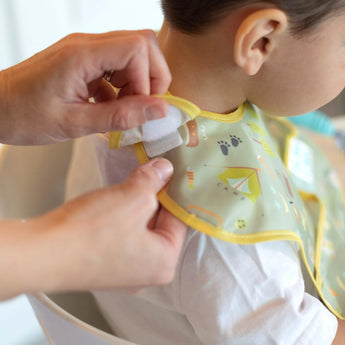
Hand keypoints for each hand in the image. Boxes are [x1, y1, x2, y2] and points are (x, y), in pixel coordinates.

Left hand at [0, 30, 170, 144]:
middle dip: (152, 77)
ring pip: (133, 54)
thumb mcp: (74, 123)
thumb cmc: (24, 115)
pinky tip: (109, 106)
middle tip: (142, 106)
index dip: (148, 80)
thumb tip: (159, 110)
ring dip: (137, 83)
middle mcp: (87, 44)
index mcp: (82, 54)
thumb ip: (120, 116)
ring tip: (122, 109)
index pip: (138, 48)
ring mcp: (86, 50)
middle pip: (142, 43)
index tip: (141, 108)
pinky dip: (123, 87)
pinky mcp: (84, 61)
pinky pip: (117, 66)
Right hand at [0, 158, 185, 299]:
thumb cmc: (92, 231)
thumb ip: (154, 180)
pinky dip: (121, 217)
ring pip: (139, 228)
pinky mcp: (104, 265)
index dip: (175, 191)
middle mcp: (147, 273)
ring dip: (135, 204)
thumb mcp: (133, 197)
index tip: (171, 172)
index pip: (180, 219)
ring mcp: (124, 271)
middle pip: (160, 224)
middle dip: (154, 196)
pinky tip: (113, 202)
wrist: (42, 253)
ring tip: (131, 184)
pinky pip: (122, 236)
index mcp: (164, 263)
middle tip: (150, 172)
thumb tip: (165, 169)